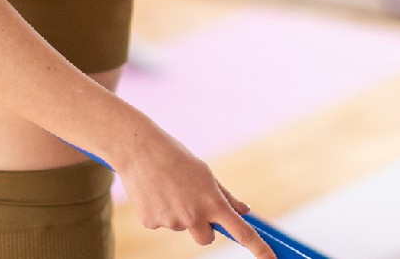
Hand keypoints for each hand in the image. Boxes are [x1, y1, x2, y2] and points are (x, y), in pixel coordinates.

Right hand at [117, 133, 273, 258]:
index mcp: (213, 202)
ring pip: (181, 227)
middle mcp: (193, 216)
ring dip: (178, 213)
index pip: (242, 232)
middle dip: (204, 227)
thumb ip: (225, 196)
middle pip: (207, 239)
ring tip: (167, 187)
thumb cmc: (177, 157)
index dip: (259, 249)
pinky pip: (161, 223)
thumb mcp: (206, 174)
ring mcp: (171, 222)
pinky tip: (153, 192)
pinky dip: (159, 211)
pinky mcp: (151, 223)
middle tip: (193, 204)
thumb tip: (244, 211)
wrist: (140, 149)